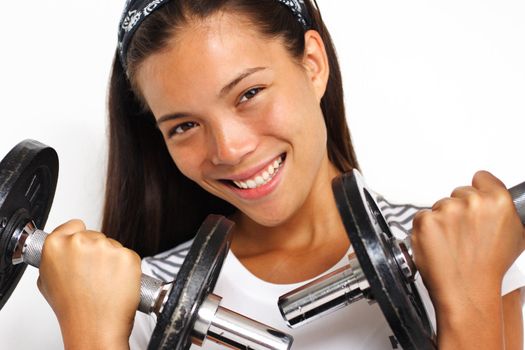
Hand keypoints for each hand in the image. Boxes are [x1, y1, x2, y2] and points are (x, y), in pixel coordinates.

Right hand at [37, 220, 140, 349]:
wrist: (95, 327)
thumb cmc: (72, 309)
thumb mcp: (46, 281)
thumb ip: (55, 258)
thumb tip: (61, 250)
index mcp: (56, 245)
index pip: (73, 225)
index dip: (77, 236)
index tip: (81, 247)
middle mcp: (81, 242)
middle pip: (95, 236)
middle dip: (95, 252)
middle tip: (92, 275)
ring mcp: (106, 247)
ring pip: (112, 245)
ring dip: (111, 259)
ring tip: (103, 282)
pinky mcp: (127, 255)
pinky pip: (127, 255)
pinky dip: (125, 267)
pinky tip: (116, 282)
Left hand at [410, 171, 524, 348]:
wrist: (467, 291)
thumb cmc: (488, 269)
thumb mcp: (514, 236)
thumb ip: (503, 212)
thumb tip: (496, 201)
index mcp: (498, 201)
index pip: (481, 178)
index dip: (477, 190)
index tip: (474, 203)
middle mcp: (473, 202)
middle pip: (458, 193)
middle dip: (458, 210)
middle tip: (463, 234)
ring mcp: (447, 210)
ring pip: (439, 206)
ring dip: (442, 221)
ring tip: (452, 243)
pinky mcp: (425, 220)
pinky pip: (422, 217)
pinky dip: (426, 230)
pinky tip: (438, 244)